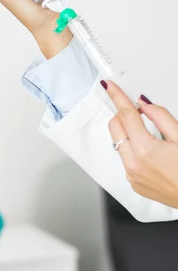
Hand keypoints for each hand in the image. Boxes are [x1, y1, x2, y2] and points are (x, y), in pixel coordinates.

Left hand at [105, 80, 177, 208]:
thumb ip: (161, 117)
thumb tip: (144, 104)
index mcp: (144, 150)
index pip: (126, 115)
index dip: (117, 97)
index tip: (109, 86)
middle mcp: (133, 164)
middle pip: (115, 127)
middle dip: (122, 114)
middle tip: (137, 110)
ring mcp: (131, 176)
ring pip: (119, 144)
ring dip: (128, 133)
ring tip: (149, 133)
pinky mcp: (134, 184)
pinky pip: (126, 160)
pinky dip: (133, 150)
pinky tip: (151, 153)